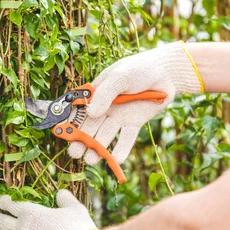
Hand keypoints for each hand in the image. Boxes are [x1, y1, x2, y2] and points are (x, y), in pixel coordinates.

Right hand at [69, 42, 202, 164]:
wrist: (166, 73)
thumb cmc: (138, 69)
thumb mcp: (119, 77)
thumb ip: (105, 94)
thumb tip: (91, 113)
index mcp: (95, 94)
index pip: (79, 111)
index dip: (70, 123)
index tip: (63, 135)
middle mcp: (105, 108)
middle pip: (89, 127)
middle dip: (81, 141)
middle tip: (75, 153)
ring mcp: (119, 116)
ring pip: (105, 135)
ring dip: (98, 148)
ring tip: (91, 160)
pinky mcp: (133, 123)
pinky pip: (126, 138)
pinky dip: (122, 149)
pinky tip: (116, 160)